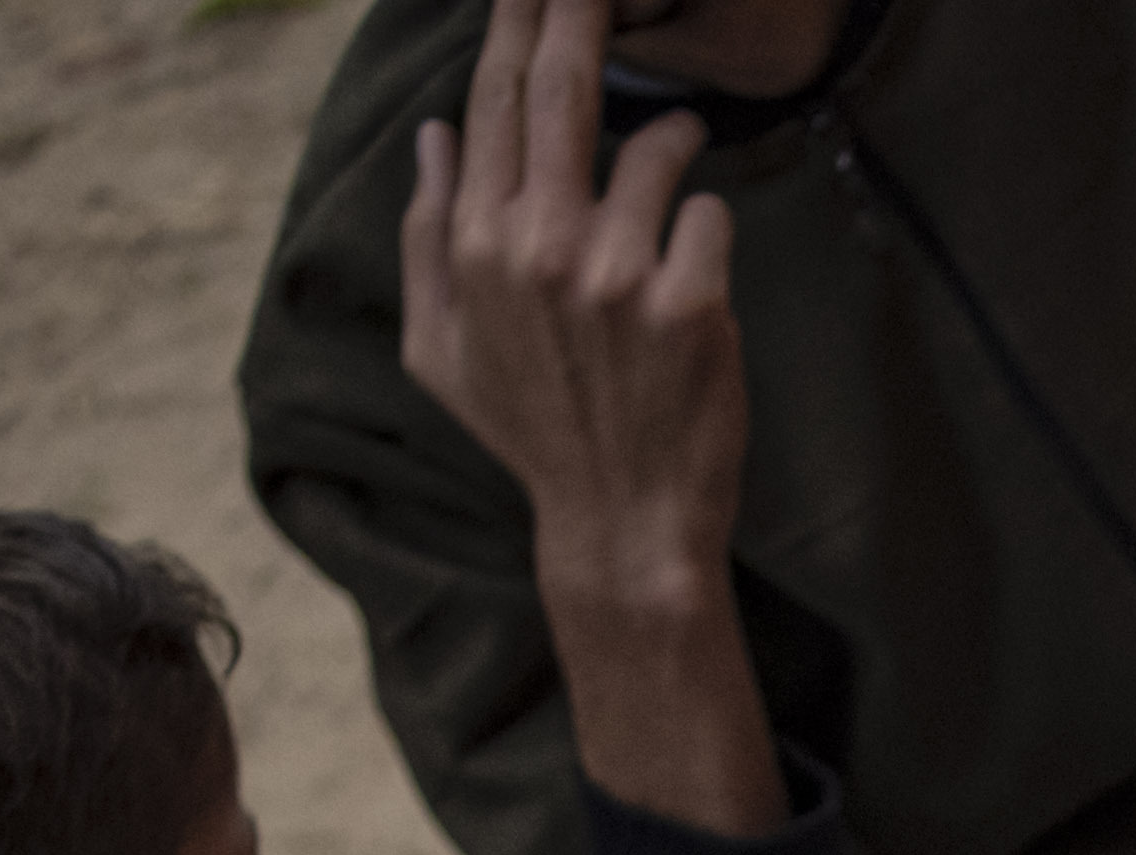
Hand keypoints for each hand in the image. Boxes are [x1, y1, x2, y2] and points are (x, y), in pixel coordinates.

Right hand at [402, 0, 780, 831]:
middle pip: (562, 86)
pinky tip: (695, 266)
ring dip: (670, 141)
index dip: (514, 21)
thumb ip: (427, 235)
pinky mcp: (691, 302)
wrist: (622, 524)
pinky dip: (707, 225)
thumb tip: (433, 134)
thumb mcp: (442, 350)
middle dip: (582, 10)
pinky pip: (708, 211)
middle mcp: (539, 249)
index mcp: (476, 248)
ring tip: (671, 162)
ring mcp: (618, 275)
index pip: (490, 100)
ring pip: (656, 146)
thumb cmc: (532, 432)